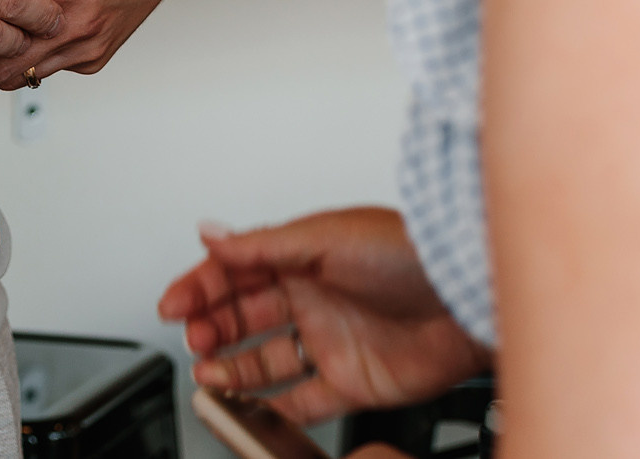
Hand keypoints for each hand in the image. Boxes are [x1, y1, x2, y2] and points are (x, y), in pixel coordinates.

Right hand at [157, 208, 488, 425]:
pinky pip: (302, 400)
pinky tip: (250, 407)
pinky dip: (273, 407)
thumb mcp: (326, 238)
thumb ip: (262, 245)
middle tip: (192, 341)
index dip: (200, 286)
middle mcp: (313, 297)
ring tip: (209, 375)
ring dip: (232, 367)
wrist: (466, 301)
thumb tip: (211, 233)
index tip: (173, 305)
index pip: (236, 270)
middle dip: (211, 327)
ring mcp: (330, 340)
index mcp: (302, 256)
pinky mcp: (351, 381)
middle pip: (245, 316)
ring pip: (266, 360)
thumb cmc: (409, 254)